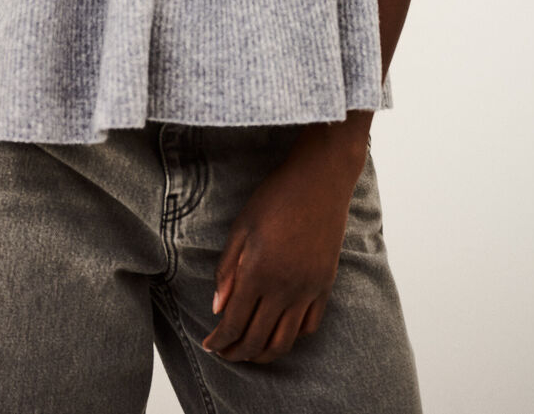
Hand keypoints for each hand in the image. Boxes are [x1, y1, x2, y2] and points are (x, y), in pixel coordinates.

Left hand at [200, 134, 366, 363]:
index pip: (234, 323)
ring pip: (285, 341)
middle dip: (237, 353)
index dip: (219, 341)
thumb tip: (217, 307)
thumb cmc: (276, 197)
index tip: (208, 345)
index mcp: (259, 273)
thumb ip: (227, 269)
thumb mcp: (242, 226)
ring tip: (249, 351)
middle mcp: (285, 289)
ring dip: (264, 354)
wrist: (320, 181)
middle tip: (224, 353)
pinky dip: (292, 337)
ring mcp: (308, 290)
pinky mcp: (325, 286)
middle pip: (258, 340)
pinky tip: (279, 330)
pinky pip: (310, 326)